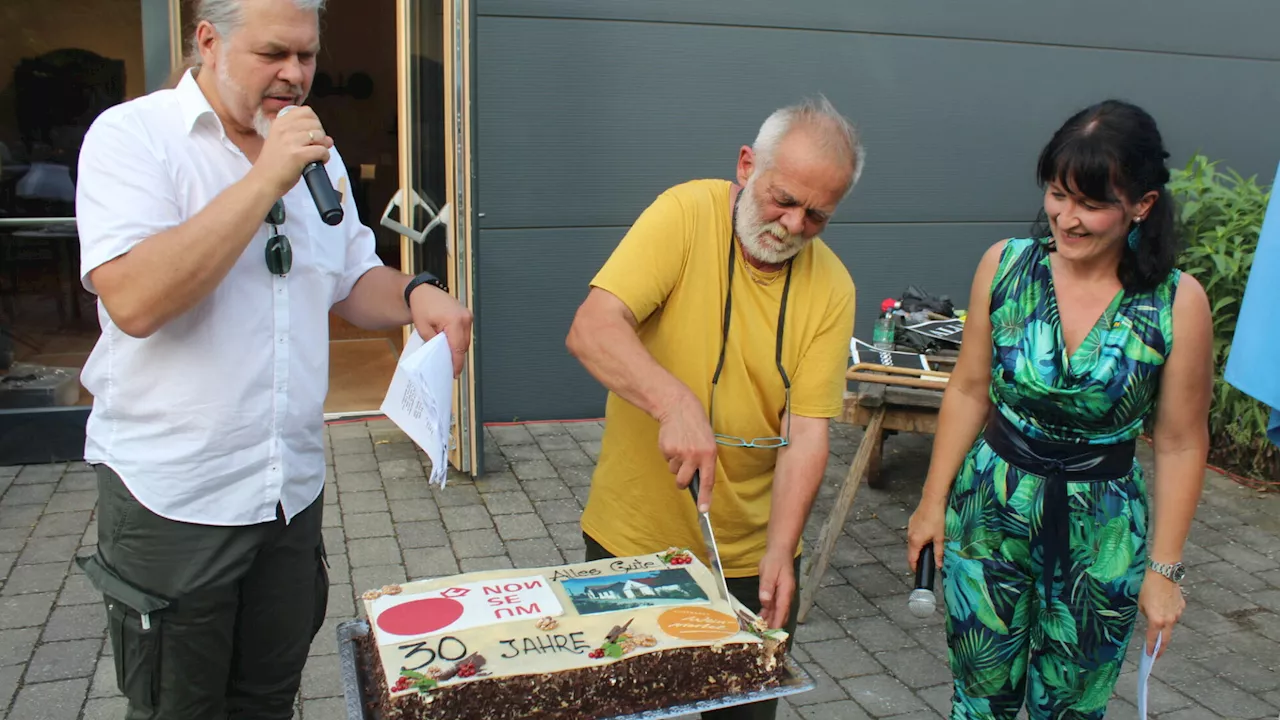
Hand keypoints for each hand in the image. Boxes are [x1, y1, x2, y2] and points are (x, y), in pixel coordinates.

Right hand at [252, 105, 332, 196]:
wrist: (263, 182)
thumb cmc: (273, 165)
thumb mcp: (280, 142)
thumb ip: (301, 136)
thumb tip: (328, 138)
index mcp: (279, 123)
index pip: (306, 111)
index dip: (315, 122)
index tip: (313, 133)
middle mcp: (284, 129)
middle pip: (315, 123)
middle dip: (321, 135)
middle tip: (315, 146)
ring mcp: (290, 141)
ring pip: (320, 135)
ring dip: (323, 146)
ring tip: (317, 155)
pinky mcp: (297, 155)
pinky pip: (321, 150)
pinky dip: (325, 157)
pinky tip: (319, 161)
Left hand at [408, 283, 472, 377]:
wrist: (423, 290)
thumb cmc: (422, 306)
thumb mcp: (423, 328)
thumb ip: (433, 343)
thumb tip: (441, 355)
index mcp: (455, 320)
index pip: (458, 348)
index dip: (456, 363)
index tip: (454, 373)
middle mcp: (465, 318)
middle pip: (464, 345)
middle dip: (457, 357)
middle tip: (449, 369)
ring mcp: (468, 315)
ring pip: (465, 340)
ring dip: (458, 349)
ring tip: (449, 358)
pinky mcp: (467, 315)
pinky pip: (465, 333)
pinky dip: (458, 340)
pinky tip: (451, 346)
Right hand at [656, 393, 716, 511]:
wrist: (679, 408)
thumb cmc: (696, 426)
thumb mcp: (708, 442)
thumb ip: (705, 461)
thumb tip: (700, 482)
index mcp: (709, 454)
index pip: (707, 481)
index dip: (705, 497)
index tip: (703, 510)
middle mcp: (695, 456)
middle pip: (683, 482)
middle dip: (682, 480)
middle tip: (684, 468)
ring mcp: (680, 453)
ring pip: (674, 471)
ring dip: (676, 464)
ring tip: (681, 447)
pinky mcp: (667, 449)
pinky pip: (667, 460)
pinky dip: (669, 454)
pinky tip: (674, 441)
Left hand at [758, 548, 794, 628]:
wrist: (779, 552)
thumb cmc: (775, 561)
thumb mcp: (769, 572)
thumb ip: (767, 587)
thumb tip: (765, 601)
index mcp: (786, 592)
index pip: (782, 611)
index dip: (777, 624)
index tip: (771, 635)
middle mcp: (786, 596)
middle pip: (781, 615)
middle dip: (774, 626)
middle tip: (763, 637)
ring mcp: (782, 596)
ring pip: (777, 613)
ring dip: (770, 621)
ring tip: (760, 631)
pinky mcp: (777, 594)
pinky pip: (773, 608)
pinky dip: (767, 614)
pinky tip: (759, 619)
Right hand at [906, 499, 946, 574]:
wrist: (931, 501)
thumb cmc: (936, 518)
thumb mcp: (940, 537)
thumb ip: (938, 553)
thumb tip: (939, 565)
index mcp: (915, 541)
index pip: (911, 559)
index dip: (914, 567)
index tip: (918, 572)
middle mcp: (909, 536)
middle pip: (910, 552)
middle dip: (917, 558)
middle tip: (926, 561)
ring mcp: (909, 528)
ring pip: (911, 543)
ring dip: (917, 547)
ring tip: (927, 548)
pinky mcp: (911, 522)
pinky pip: (913, 534)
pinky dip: (917, 539)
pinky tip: (926, 535)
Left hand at [1138, 571, 1184, 659]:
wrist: (1163, 574)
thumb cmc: (1148, 588)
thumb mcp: (1141, 604)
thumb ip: (1147, 615)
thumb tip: (1151, 620)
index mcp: (1156, 621)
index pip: (1152, 639)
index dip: (1150, 648)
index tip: (1149, 655)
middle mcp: (1169, 621)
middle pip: (1165, 639)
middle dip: (1160, 649)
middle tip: (1156, 655)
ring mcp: (1177, 614)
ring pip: (1170, 625)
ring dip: (1164, 627)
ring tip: (1157, 622)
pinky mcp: (1181, 607)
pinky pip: (1174, 614)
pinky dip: (1169, 614)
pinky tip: (1163, 606)